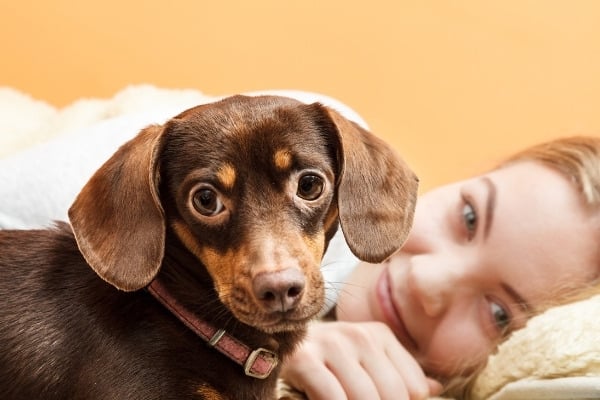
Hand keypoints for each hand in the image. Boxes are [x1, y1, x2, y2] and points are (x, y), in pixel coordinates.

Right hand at [280, 321, 441, 399]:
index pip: (413, 386)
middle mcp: (359, 335)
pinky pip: (333, 397)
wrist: (283, 341)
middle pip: (392, 394)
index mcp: (380, 334)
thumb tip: (436, 389)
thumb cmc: (332, 357)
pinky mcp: (305, 359)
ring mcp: (332, 345)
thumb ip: (401, 373)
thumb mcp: (368, 359)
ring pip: (365, 398)